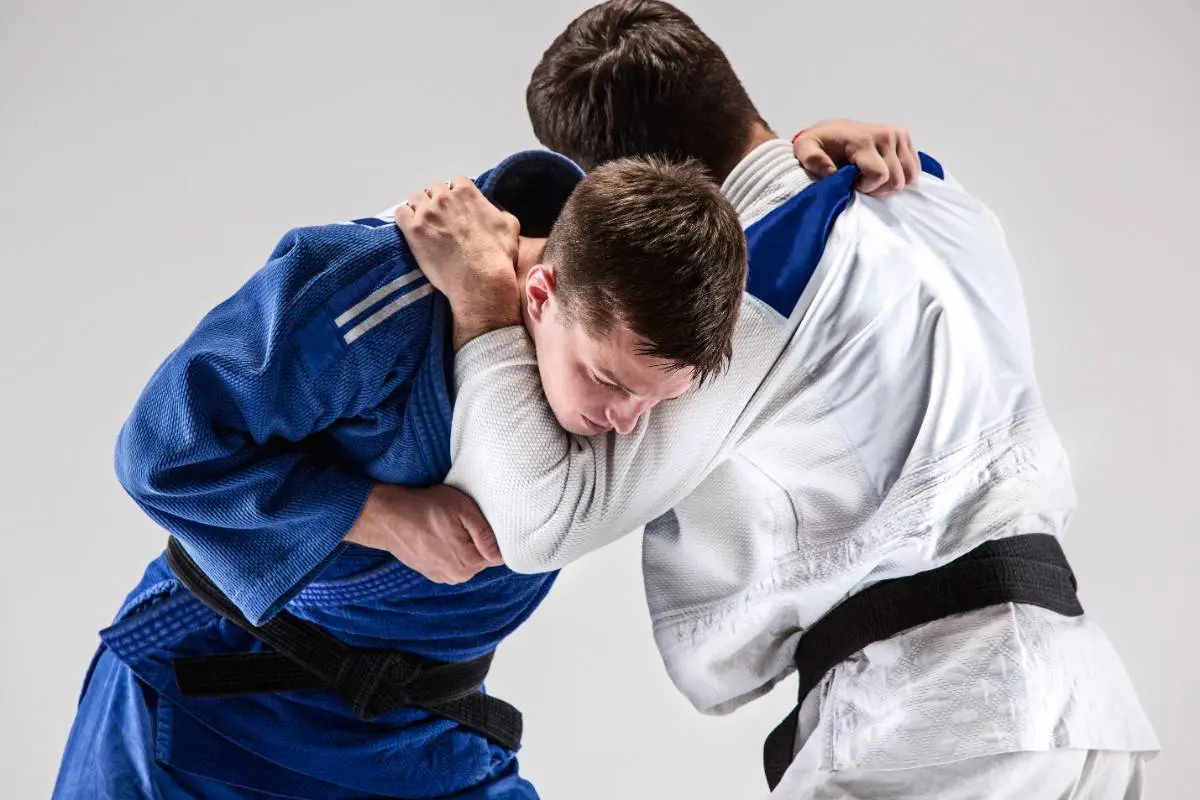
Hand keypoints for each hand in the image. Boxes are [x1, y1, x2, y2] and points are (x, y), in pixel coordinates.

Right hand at [345, 483, 503, 583]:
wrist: (388, 518)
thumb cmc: (425, 509)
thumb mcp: (462, 509)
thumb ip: (485, 534)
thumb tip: (500, 553)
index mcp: (469, 563)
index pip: (498, 554)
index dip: (493, 536)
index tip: (480, 522)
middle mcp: (458, 576)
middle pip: (483, 558)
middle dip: (477, 541)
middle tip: (461, 521)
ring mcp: (443, 576)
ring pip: (467, 561)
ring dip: (463, 546)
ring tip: (447, 528)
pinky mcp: (432, 573)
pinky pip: (452, 563)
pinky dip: (450, 551)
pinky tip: (439, 536)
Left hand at [395, 177, 522, 347]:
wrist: (480, 280)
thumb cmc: (497, 256)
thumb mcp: (510, 227)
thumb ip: (500, 212)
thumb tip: (496, 209)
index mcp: (467, 192)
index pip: (456, 182)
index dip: (456, 195)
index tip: (457, 208)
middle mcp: (444, 198)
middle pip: (433, 189)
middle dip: (437, 201)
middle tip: (441, 218)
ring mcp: (427, 212)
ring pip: (415, 198)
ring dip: (419, 208)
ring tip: (425, 224)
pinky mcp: (413, 230)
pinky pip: (400, 213)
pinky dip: (405, 219)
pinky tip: (411, 230)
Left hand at [792, 120, 920, 196]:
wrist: (829, 131)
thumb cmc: (819, 144)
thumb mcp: (805, 149)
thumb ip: (812, 159)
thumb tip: (830, 171)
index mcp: (864, 140)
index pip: (880, 175)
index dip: (866, 187)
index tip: (851, 182)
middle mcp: (886, 135)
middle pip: (896, 179)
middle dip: (878, 188)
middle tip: (861, 180)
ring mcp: (897, 136)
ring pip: (907, 176)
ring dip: (890, 183)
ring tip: (871, 176)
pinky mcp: (904, 138)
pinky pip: (914, 168)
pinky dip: (901, 175)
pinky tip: (885, 172)